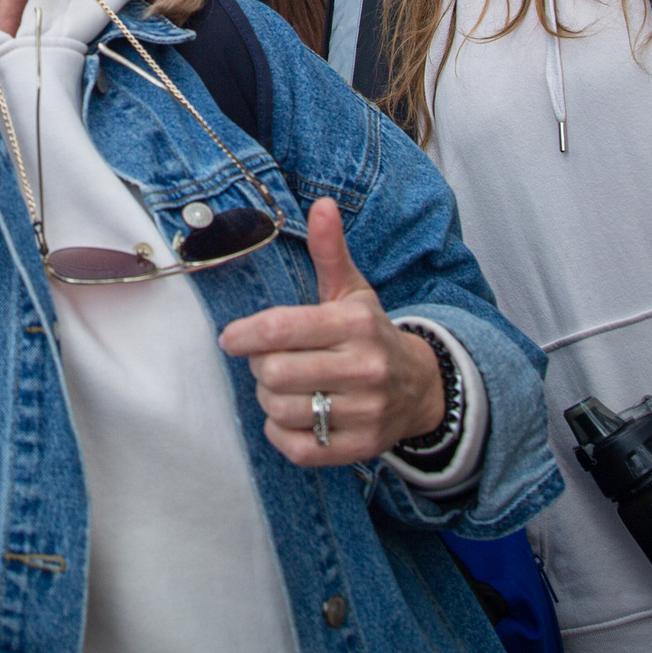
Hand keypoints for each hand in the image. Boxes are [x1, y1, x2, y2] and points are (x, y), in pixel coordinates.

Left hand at [217, 197, 443, 466]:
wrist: (420, 388)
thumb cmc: (369, 333)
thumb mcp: (352, 290)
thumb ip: (329, 250)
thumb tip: (321, 205)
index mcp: (355, 323)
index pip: (281, 329)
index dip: (244, 335)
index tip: (231, 338)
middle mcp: (364, 368)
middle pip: (274, 373)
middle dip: (259, 367)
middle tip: (267, 361)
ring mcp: (365, 412)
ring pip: (282, 410)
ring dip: (269, 399)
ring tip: (282, 387)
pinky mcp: (361, 447)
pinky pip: (298, 447)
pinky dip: (283, 433)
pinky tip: (293, 415)